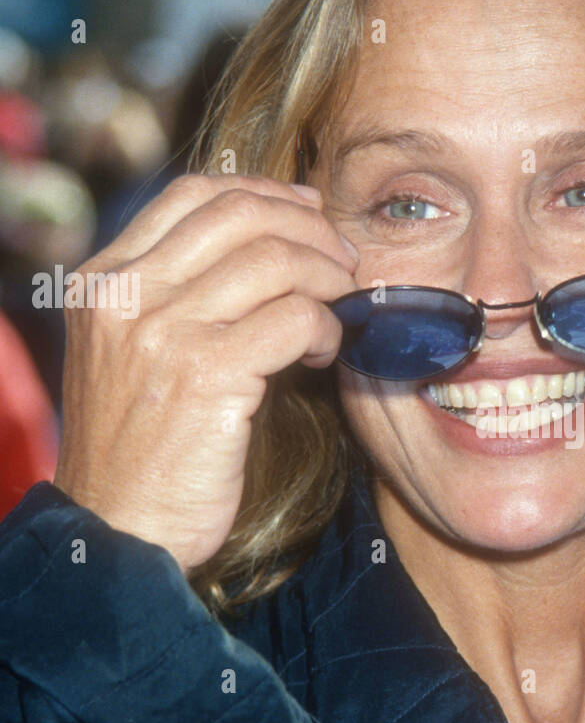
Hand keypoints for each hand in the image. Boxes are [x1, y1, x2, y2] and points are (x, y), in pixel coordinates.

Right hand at [54, 174, 358, 573]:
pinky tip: (324, 351)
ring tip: (340, 307)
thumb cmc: (144, 449)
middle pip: (239, 215)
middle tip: (344, 259)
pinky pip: (293, 319)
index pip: (193, 195)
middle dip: (308, 228)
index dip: (265, 193)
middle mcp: (125, 297)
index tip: (309, 212)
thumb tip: (269, 241)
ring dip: (326, 278)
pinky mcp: (206, 376)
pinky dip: (324, 328)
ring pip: (275, 261)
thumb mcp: (137, 354)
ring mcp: (162, 333)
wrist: (121, 529)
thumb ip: (178, 296)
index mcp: (103, 283)